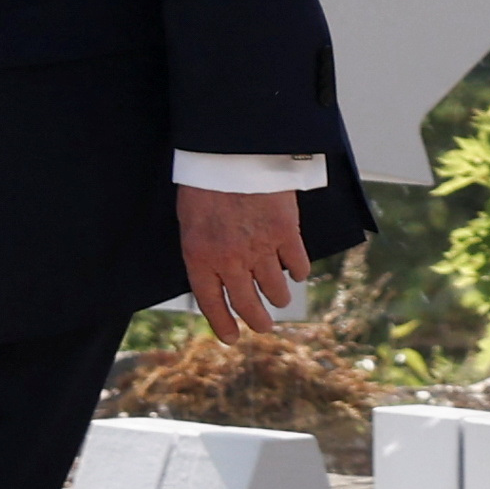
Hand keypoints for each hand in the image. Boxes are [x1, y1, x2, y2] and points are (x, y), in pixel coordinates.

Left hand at [177, 185, 313, 335]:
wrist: (230, 150)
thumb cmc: (205, 181)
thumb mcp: (190, 221)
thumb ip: (203, 251)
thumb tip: (217, 276)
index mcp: (200, 257)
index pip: (211, 304)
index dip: (222, 325)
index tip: (232, 338)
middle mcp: (230, 260)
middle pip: (247, 305)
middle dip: (257, 321)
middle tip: (263, 327)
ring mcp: (260, 249)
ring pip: (276, 290)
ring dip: (278, 298)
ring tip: (279, 299)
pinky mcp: (285, 233)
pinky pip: (298, 265)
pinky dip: (299, 272)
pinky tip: (297, 271)